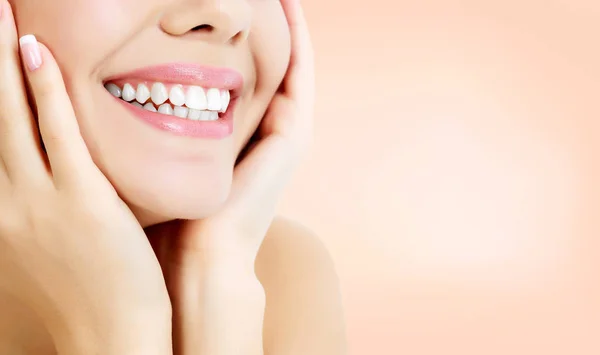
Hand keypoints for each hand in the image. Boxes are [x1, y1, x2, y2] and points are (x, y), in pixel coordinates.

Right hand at [0, 3, 170, 353]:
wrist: (112, 332)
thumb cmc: (89, 288)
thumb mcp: (48, 242)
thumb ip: (38, 202)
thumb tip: (43, 166)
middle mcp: (5, 201)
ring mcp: (38, 200)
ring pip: (12, 117)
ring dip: (2, 60)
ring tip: (0, 15)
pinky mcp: (80, 201)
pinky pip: (58, 135)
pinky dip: (44, 91)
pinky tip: (37, 52)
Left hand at [147, 0, 314, 352]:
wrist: (202, 256)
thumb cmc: (178, 211)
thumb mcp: (169, 154)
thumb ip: (165, 123)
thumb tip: (129, 86)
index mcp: (246, 134)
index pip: (250, 73)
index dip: (243, 38)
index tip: (226, 4)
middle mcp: (272, 130)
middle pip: (275, 63)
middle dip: (270, 25)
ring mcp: (288, 133)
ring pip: (293, 63)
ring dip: (288, 25)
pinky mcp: (294, 135)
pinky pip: (300, 75)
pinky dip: (297, 40)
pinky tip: (287, 6)